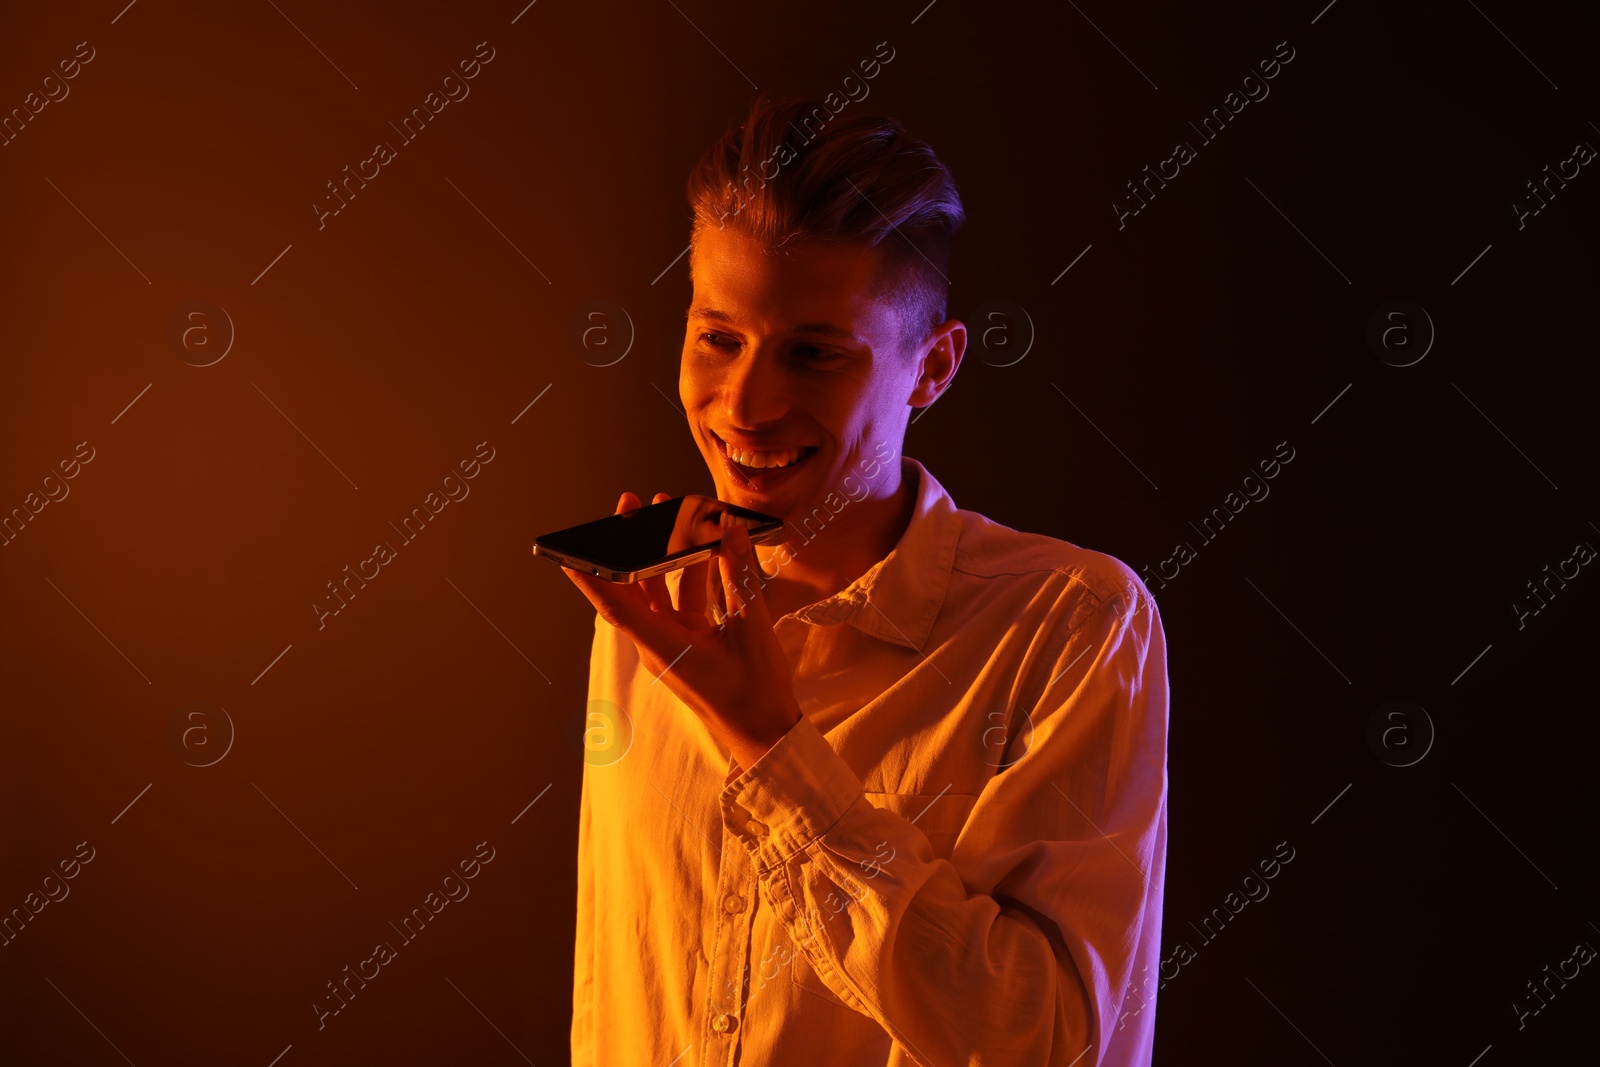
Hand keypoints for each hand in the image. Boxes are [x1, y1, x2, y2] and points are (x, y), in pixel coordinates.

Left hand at [556, 491, 802, 769]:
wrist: (767, 732)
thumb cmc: (755, 691)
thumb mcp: (752, 627)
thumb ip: (738, 575)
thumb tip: (730, 530)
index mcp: (665, 646)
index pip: (616, 606)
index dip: (591, 577)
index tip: (569, 551)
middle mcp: (660, 644)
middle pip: (633, 589)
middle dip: (631, 545)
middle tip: (632, 506)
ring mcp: (674, 643)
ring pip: (658, 591)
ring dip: (663, 555)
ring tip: (669, 514)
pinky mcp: (690, 643)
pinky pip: (681, 601)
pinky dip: (689, 575)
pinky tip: (703, 547)